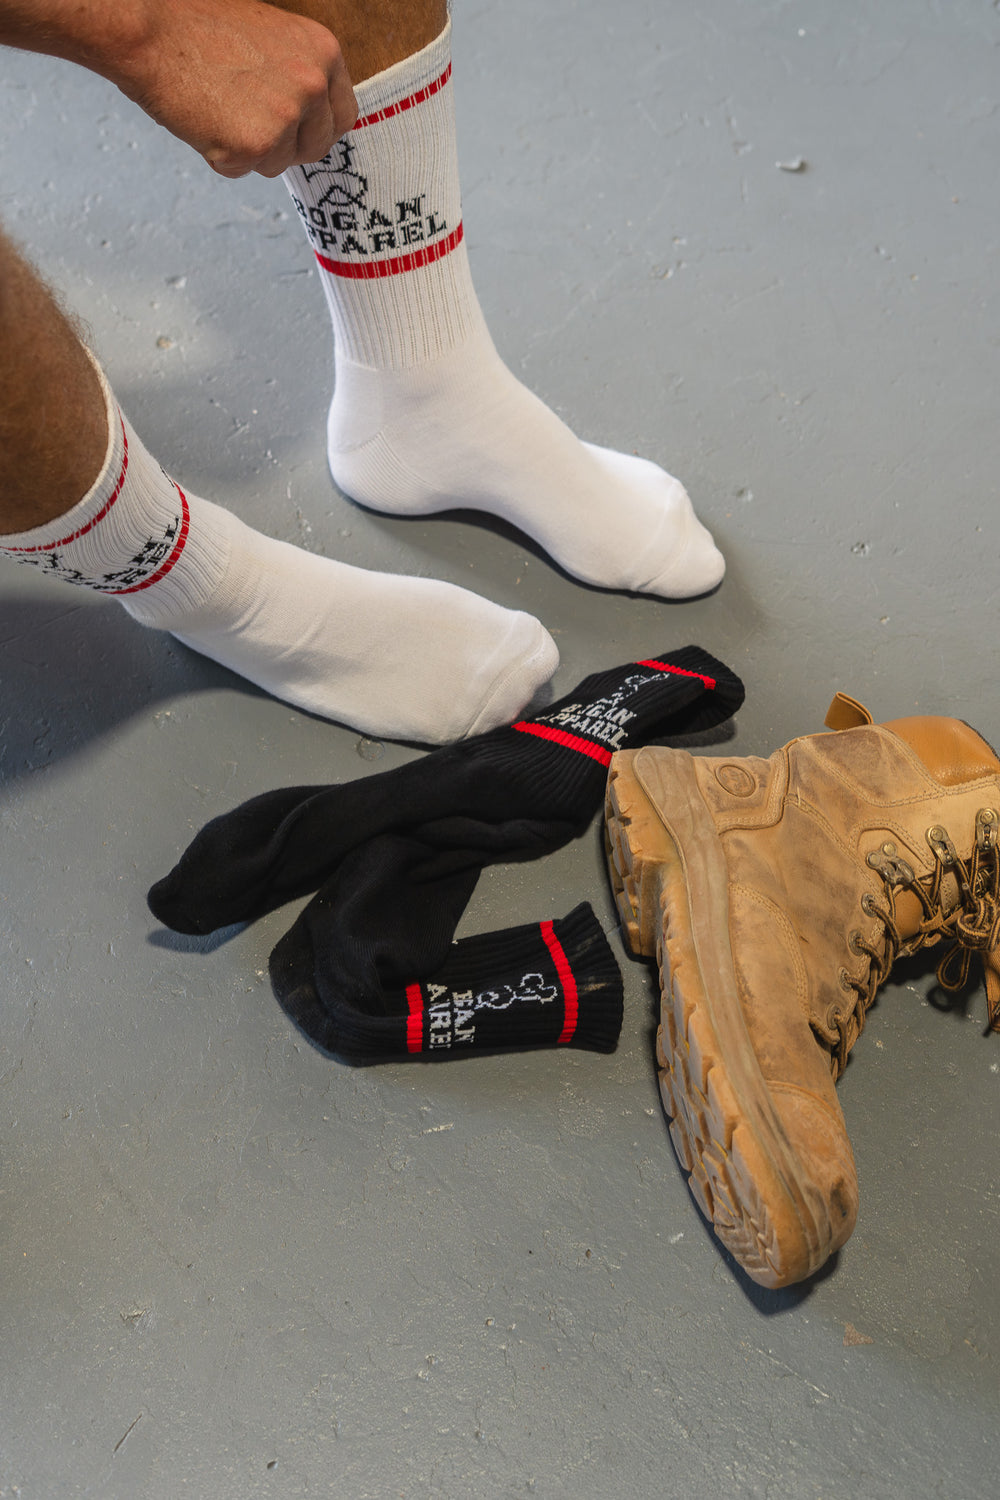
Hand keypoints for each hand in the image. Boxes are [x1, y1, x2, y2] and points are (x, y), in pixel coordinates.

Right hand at [0, 0, 356, 176]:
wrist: (148, 29)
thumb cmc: (196, 27)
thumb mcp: (268, 36)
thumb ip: (297, 73)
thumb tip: (310, 117)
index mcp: (322, 52)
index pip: (341, 115)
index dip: (316, 128)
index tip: (295, 131)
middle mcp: (313, 85)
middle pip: (316, 147)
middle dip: (286, 146)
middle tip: (246, 121)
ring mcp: (286, 118)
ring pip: (279, 163)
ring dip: (250, 151)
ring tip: (218, 109)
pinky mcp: (255, 146)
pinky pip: (244, 170)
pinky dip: (221, 156)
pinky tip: (203, 121)